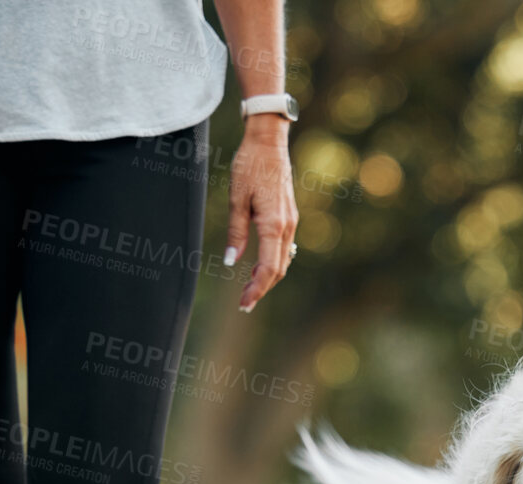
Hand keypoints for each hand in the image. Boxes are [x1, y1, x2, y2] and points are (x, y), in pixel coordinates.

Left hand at [225, 115, 297, 311]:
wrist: (269, 141)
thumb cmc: (249, 165)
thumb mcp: (236, 199)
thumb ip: (236, 232)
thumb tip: (231, 261)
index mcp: (273, 225)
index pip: (268, 269)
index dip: (257, 289)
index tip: (244, 303)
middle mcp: (287, 227)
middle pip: (278, 269)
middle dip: (262, 288)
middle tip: (243, 303)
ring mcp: (291, 222)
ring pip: (282, 260)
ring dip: (267, 277)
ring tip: (248, 287)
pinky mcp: (289, 216)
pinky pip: (283, 247)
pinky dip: (272, 262)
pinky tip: (259, 265)